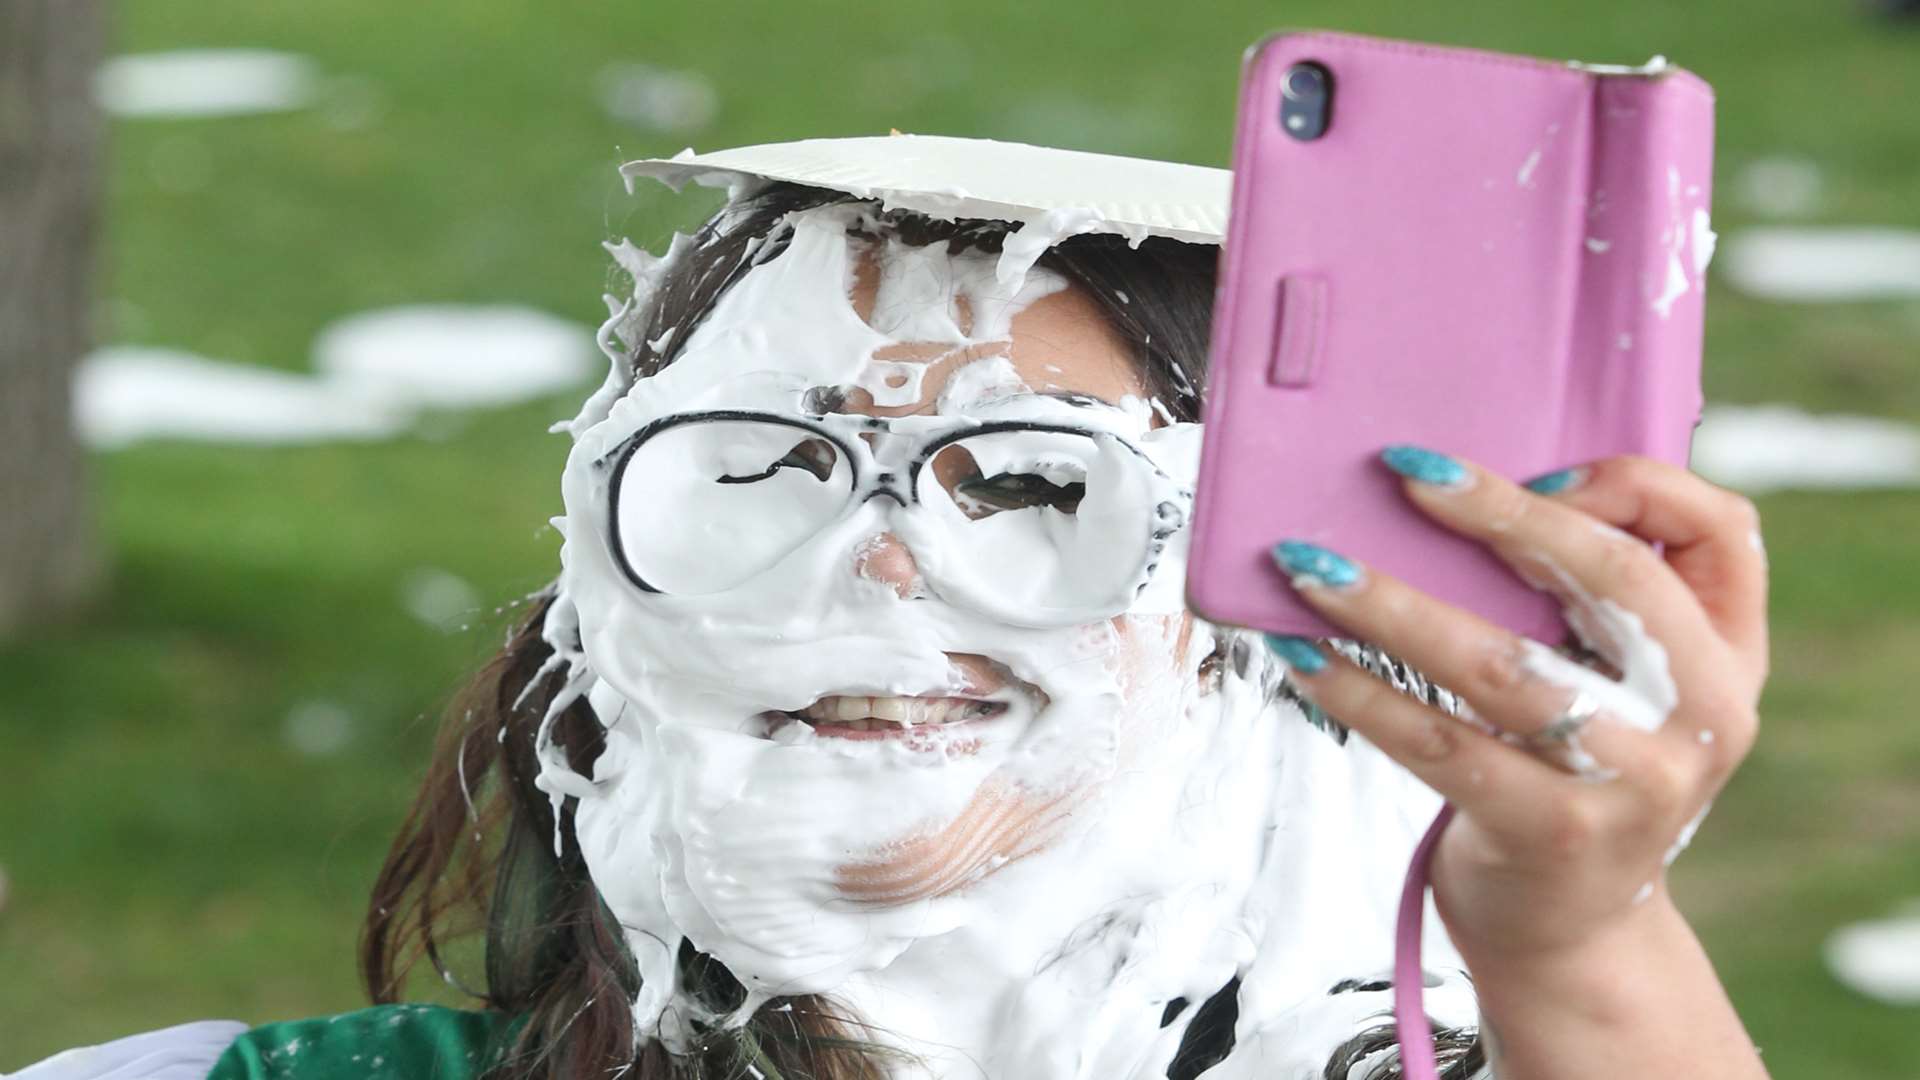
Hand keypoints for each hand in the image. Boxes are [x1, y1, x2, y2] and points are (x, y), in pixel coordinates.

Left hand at [1262, 446, 1767, 962]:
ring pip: (1503, 664)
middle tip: (1403, 470)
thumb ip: (1600, 598)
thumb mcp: (1632, 686)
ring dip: (1393, 605)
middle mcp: (1702, 716)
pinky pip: (1441, 744)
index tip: (1532, 466)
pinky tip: (1304, 658)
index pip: (1721, 531)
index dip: (1629, 484)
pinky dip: (1361, 695)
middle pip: (1613, 578)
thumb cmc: (1578, 774)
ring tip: (1309, 567)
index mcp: (1727, 658)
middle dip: (1500, 514)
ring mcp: (1633, 782)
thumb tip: (1471, 488)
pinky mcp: (1553, 832)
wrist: (1576, 933)